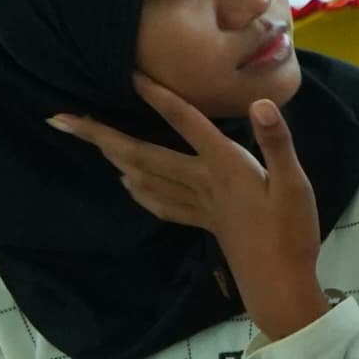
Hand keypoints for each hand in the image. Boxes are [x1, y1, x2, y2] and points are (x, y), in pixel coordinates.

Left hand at [50, 75, 326, 341]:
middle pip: (143, 154)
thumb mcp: (296, 184)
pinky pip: (160, 203)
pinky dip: (138, 190)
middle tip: (61, 120)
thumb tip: (261, 103)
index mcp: (225, 167)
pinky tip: (128, 183)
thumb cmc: (292, 233)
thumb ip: (276, 142)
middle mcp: (202, 182)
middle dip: (101, 136)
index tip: (131, 75)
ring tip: (89, 140)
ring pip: (144, 177)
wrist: (280, 283)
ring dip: (112, 157)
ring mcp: (198, 205)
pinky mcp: (202, 222)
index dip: (159, 97)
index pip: (187, 123)